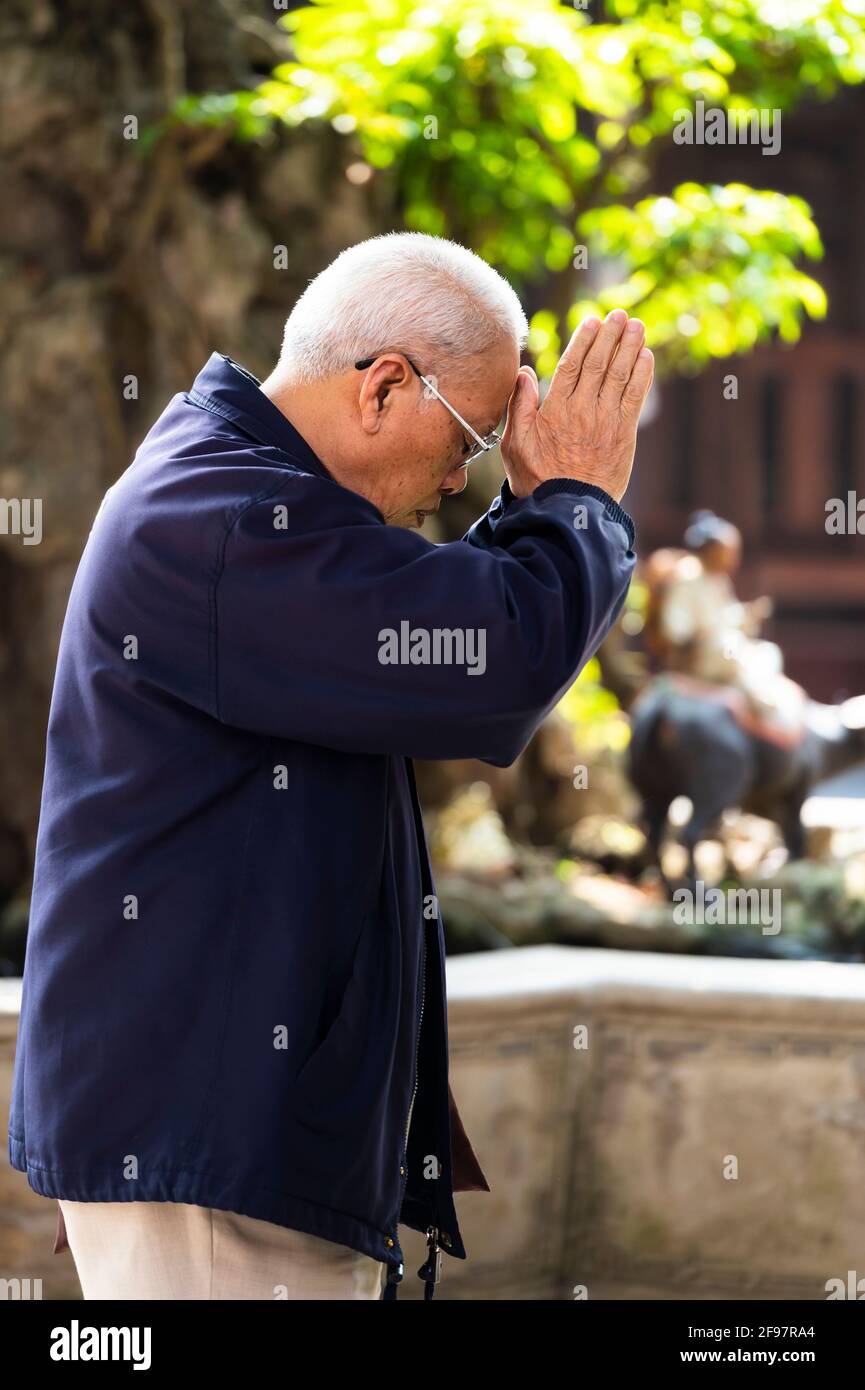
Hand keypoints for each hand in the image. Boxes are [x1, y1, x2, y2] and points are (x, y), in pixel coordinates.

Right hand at [501, 310, 653, 502]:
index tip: (592, 321)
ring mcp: (605, 421)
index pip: (571, 365)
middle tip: (619, 315)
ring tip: (637, 326)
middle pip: (599, 364)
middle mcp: (582, 411)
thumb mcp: (514, 445)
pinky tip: (646, 356)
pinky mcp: (624, 434)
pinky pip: (635, 397)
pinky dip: (642, 375)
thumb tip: (524, 372)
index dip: (584, 341)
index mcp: (554, 411)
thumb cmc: (537, 479)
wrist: (567, 510)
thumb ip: (519, 407)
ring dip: (630, 348)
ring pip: (619, 376)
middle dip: (611, 337)